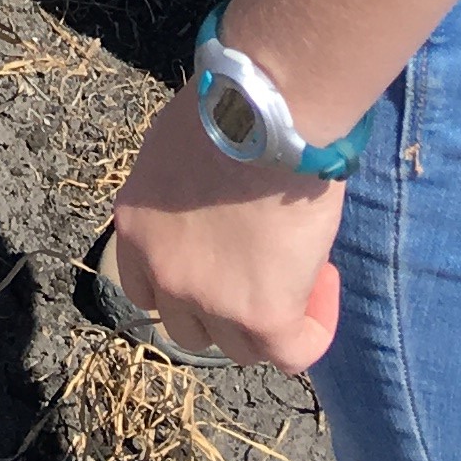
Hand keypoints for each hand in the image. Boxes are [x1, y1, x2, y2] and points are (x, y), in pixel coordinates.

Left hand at [110, 81, 342, 373]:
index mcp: (136, 226)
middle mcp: (161, 270)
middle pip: (189, 325)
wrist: (264, 110)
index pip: (146, 287)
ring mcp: (206, 299)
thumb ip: (182, 189)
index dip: (186, 282)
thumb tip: (212, 199)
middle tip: (264, 266)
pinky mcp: (259, 315)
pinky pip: (291, 353)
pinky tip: (325, 281)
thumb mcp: (178, 147)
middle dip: (225, 306)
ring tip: (301, 267)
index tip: (223, 258)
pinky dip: (313, 328)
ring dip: (268, 318)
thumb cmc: (231, 107)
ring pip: (238, 345)